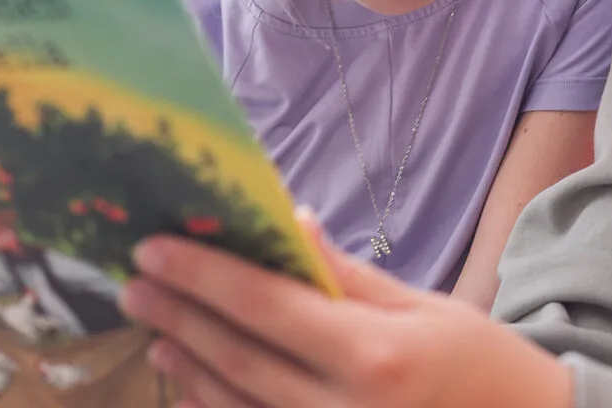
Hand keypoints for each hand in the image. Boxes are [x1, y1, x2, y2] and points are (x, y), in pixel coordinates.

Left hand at [119, 215, 573, 407]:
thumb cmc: (476, 359)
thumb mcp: (420, 303)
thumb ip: (345, 273)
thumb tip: (290, 222)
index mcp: (371, 356)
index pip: (267, 307)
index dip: (206, 274)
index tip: (157, 247)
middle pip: (239, 356)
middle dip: (181, 313)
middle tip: (135, 281)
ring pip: (238, 403)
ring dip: (188, 361)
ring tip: (152, 324)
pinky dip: (217, 405)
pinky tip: (191, 379)